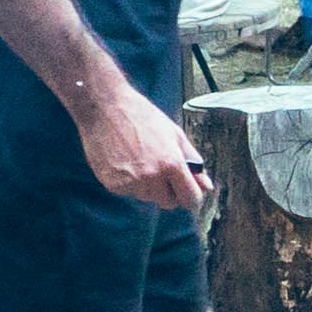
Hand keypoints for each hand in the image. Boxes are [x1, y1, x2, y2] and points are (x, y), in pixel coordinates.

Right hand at [76, 87, 213, 214]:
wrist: (104, 109)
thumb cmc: (142, 117)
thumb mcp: (174, 134)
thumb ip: (192, 162)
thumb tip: (207, 185)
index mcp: (171, 164)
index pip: (190, 198)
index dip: (193, 199)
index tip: (191, 197)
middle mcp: (152, 177)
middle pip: (168, 202)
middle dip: (169, 191)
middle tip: (162, 171)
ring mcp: (131, 183)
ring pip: (147, 197)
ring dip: (148, 187)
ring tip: (140, 160)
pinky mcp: (113, 185)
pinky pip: (128, 193)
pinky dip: (130, 183)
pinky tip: (125, 162)